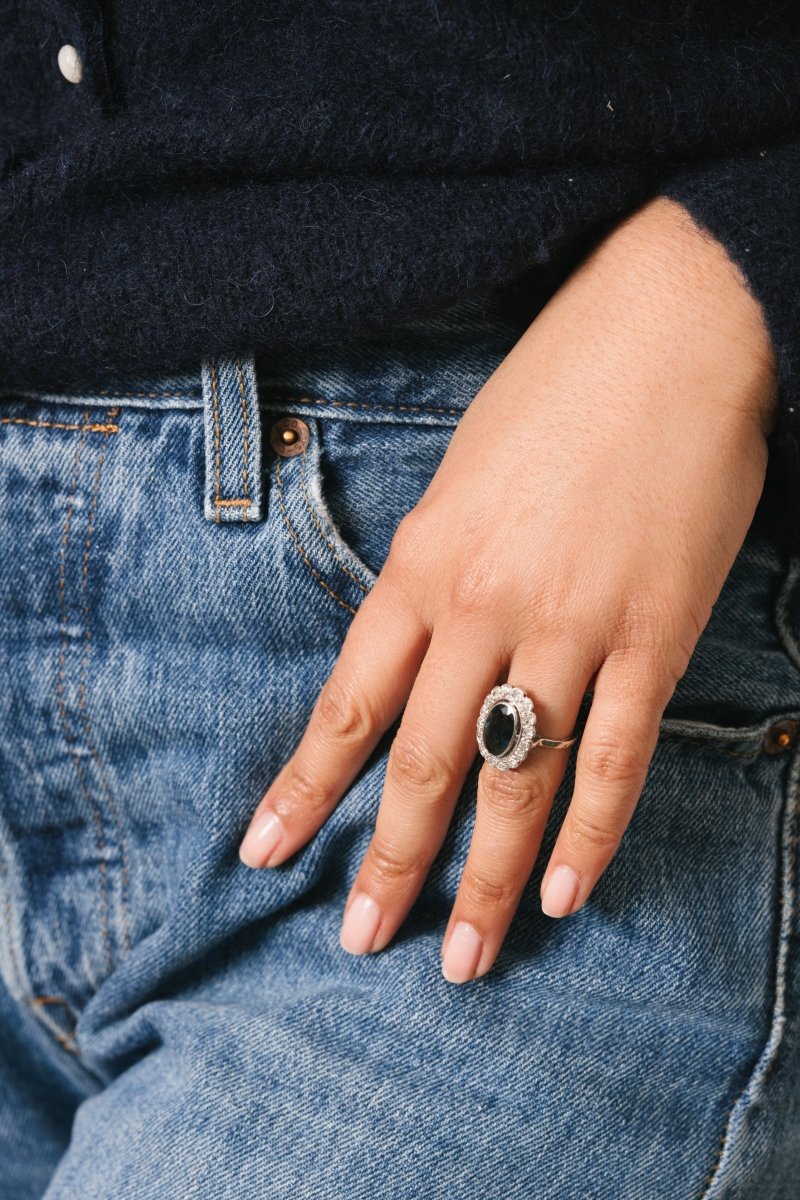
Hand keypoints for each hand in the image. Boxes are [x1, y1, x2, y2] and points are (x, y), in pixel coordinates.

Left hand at [239, 197, 777, 983]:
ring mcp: (573, 627)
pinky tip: (567, 891)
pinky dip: (591, 831)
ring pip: (517, 777)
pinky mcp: (654, 635)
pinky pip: (616, 755)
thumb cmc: (555, 393)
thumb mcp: (460, 478)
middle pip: (426, 762)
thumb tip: (421, 655)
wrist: (670, 332)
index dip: (305, 789)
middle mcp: (485, 609)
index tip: (266, 855)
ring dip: (489, 877)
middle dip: (391, 862)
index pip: (348, 705)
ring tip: (467, 959)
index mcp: (424, 566)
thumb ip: (435, 574)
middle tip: (362, 939)